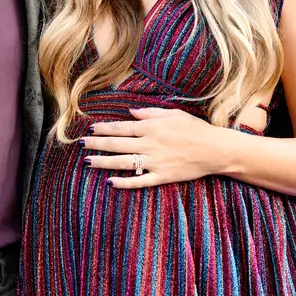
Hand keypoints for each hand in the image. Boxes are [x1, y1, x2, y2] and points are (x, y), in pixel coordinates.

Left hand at [80, 108, 223, 189]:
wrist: (215, 149)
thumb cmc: (195, 128)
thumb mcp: (172, 113)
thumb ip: (149, 113)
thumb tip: (130, 113)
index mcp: (151, 127)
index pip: (121, 128)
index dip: (104, 128)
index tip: (90, 129)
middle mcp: (150, 144)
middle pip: (117, 144)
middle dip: (97, 144)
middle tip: (80, 145)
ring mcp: (155, 162)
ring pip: (123, 162)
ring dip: (104, 162)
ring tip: (88, 162)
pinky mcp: (162, 176)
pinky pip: (140, 181)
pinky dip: (125, 182)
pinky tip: (111, 182)